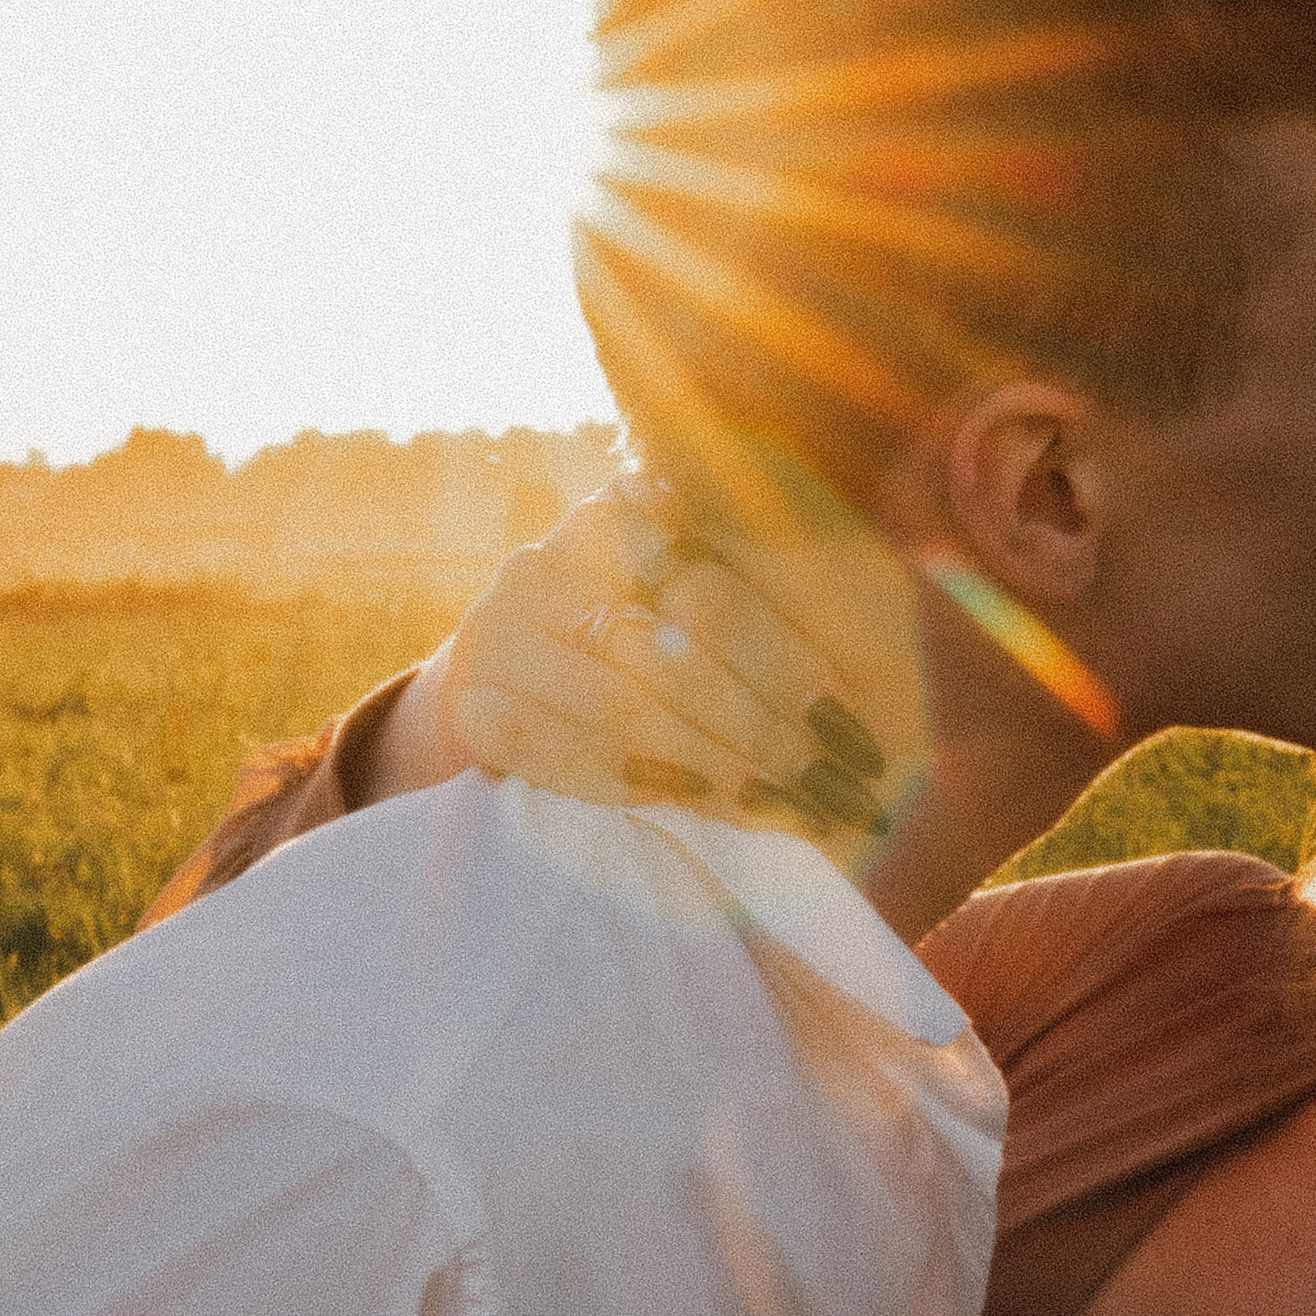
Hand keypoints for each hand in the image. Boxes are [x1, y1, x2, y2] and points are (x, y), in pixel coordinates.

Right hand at [441, 483, 927, 865]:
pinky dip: (626, 781)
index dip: (783, 663)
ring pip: (619, 704)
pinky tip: (686, 800)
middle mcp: (552, 557)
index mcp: (620, 512)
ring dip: (707, 764)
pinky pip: (554, 750)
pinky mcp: (474, 703)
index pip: (712, 594)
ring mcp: (500, 628)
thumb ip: (757, 587)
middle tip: (822, 781)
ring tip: (773, 803)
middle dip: (759, 727)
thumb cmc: (651, 641)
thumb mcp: (703, 597)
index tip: (841, 720)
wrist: (518, 685)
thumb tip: (840, 629)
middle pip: (671, 652)